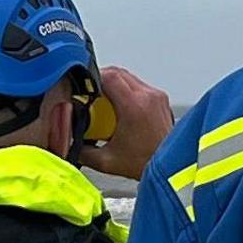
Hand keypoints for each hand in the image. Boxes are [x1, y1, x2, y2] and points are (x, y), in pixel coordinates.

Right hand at [74, 67, 173, 182]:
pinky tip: (120, 108)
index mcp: (134, 106)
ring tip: (105, 103)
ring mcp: (156, 97)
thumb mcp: (107, 161)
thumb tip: (69, 144)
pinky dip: (126, 91)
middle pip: (118, 72)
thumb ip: (83, 152)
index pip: (109, 76)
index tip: (83, 89)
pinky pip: (139, 85)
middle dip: (100, 80)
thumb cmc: (147, 164)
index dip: (91, 78)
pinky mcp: (161, 100)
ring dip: (114, 84)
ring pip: (129, 77)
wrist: (172, 169)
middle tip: (91, 95)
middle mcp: (147, 97)